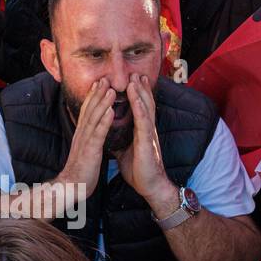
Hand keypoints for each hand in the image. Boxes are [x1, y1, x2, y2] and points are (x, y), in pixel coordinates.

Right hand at [53, 79, 113, 200]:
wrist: (72, 188)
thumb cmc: (81, 172)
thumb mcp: (85, 152)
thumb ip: (88, 141)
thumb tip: (92, 135)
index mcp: (82, 135)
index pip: (87, 112)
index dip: (93, 97)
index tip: (100, 83)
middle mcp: (82, 134)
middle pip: (90, 110)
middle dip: (97, 93)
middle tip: (104, 78)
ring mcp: (85, 142)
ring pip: (94, 118)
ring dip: (102, 102)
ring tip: (110, 89)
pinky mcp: (90, 151)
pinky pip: (98, 134)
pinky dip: (104, 121)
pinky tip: (111, 111)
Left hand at [115, 73, 176, 212]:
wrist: (150, 187)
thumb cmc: (139, 170)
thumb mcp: (125, 152)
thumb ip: (120, 141)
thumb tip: (110, 135)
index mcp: (142, 132)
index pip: (140, 109)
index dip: (137, 95)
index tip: (133, 81)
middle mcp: (147, 130)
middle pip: (145, 104)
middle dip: (141, 88)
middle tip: (136, 73)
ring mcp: (149, 135)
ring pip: (146, 109)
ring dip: (141, 93)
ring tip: (136, 79)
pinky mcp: (148, 143)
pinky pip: (144, 123)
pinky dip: (140, 109)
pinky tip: (136, 99)